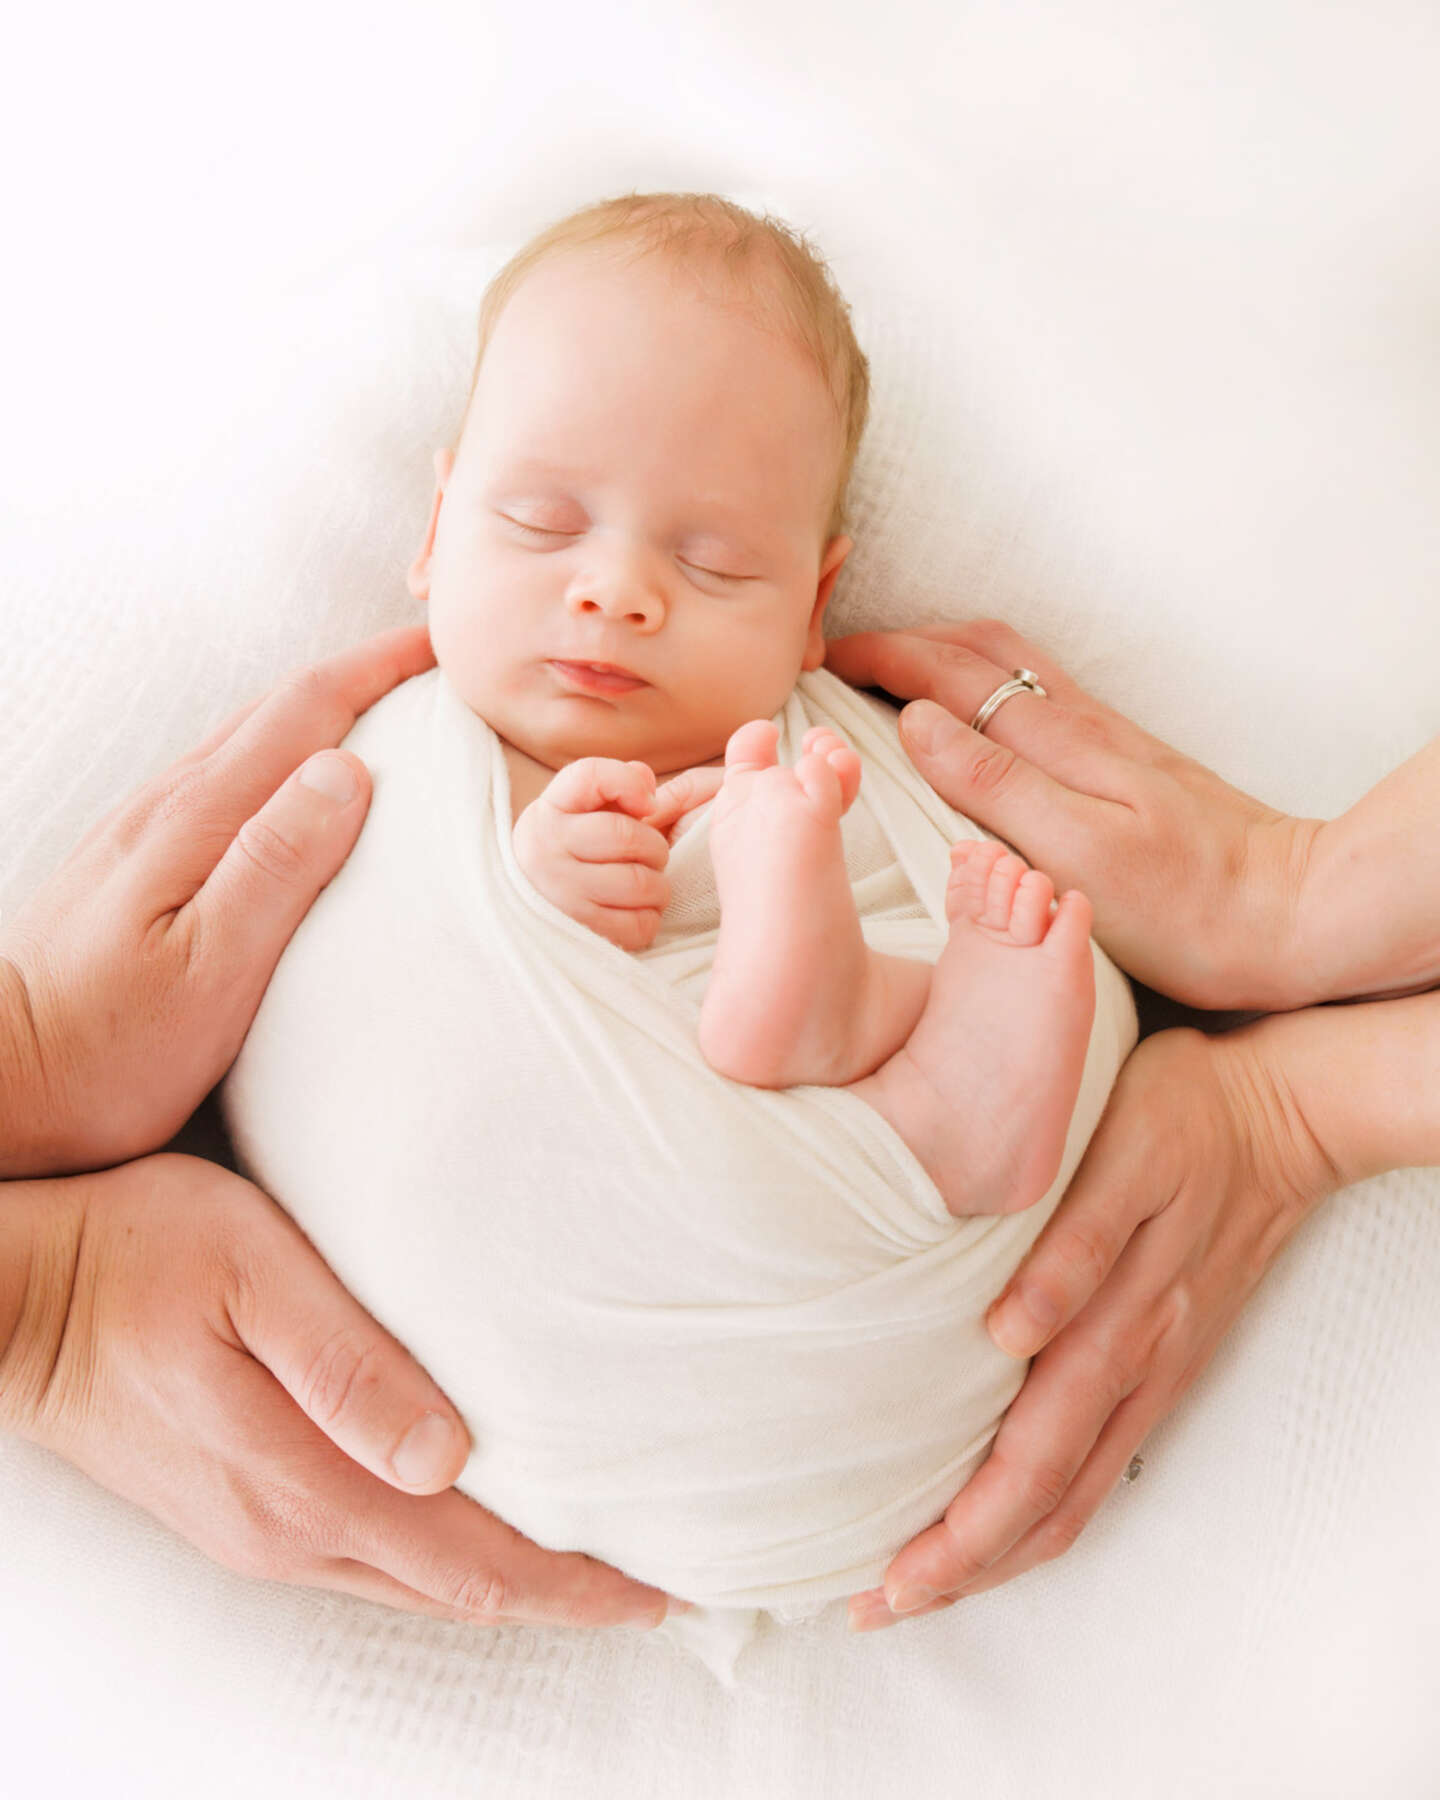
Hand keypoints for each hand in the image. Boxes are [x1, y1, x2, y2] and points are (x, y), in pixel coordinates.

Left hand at [0, 624, 436, 1178]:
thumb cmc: (107, 1051)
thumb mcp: (210, 970)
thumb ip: (277, 864)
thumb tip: (348, 768)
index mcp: (196, 819)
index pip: (304, 710)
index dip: (379, 668)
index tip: (447, 644)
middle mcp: (166, 806)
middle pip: (276, 710)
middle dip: (360, 676)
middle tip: (435, 667)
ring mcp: (142, 831)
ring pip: (246, 742)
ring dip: (319, 713)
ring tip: (385, 714)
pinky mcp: (131, 865)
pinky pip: (223, 781)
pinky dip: (280, 760)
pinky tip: (297, 788)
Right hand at [0, 1154, 675, 1630]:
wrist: (13, 1297)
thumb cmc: (138, 1258)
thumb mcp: (252, 1277)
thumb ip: (350, 1368)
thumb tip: (451, 1457)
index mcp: (309, 1482)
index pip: (473, 1560)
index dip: (572, 1586)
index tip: (660, 1594)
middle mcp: (290, 1530)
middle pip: (454, 1589)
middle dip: (557, 1597)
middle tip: (649, 1591)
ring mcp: (254, 1530)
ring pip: (411, 1583)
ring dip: (500, 1582)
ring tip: (579, 1567)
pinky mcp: (231, 1510)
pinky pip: (365, 1560)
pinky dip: (439, 1561)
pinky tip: (463, 1530)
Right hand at [513, 757, 721, 950]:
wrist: (519, 909)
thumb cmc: (564, 851)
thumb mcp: (575, 810)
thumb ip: (613, 785)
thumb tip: (649, 788)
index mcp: (549, 812)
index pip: (591, 775)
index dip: (629, 783)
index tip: (646, 804)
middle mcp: (548, 851)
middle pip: (629, 836)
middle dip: (655, 846)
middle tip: (651, 856)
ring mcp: (562, 895)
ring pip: (641, 883)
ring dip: (658, 885)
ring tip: (648, 884)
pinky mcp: (581, 933)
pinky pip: (639, 925)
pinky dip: (649, 918)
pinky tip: (637, 910)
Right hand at [825, 620, 1321, 1009]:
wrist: (1292, 914)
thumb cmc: (1187, 906)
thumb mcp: (1077, 852)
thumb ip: (995, 782)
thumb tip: (915, 718)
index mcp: (1057, 740)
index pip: (947, 673)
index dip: (878, 658)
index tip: (816, 660)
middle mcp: (1078, 724)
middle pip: (977, 648)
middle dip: (900, 640)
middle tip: (835, 656)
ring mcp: (1104, 738)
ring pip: (1008, 664)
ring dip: (942, 652)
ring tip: (890, 670)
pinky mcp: (1122, 762)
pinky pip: (1034, 695)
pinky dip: (983, 683)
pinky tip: (975, 713)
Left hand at [847, 1024, 1337, 1629]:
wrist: (1276, 1113)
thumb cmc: (1175, 1115)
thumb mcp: (1124, 1156)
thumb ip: (1073, 1244)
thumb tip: (1008, 1332)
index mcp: (1115, 1320)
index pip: (1030, 1458)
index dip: (962, 1530)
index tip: (890, 1575)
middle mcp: (1135, 1362)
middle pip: (1045, 1496)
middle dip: (962, 1564)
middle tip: (878, 1605)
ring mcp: (1154, 1368)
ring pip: (1075, 1492)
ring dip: (1000, 1552)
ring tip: (925, 1589)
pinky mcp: (1165, 1358)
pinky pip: (1103, 1460)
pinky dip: (1048, 1510)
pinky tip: (1003, 1525)